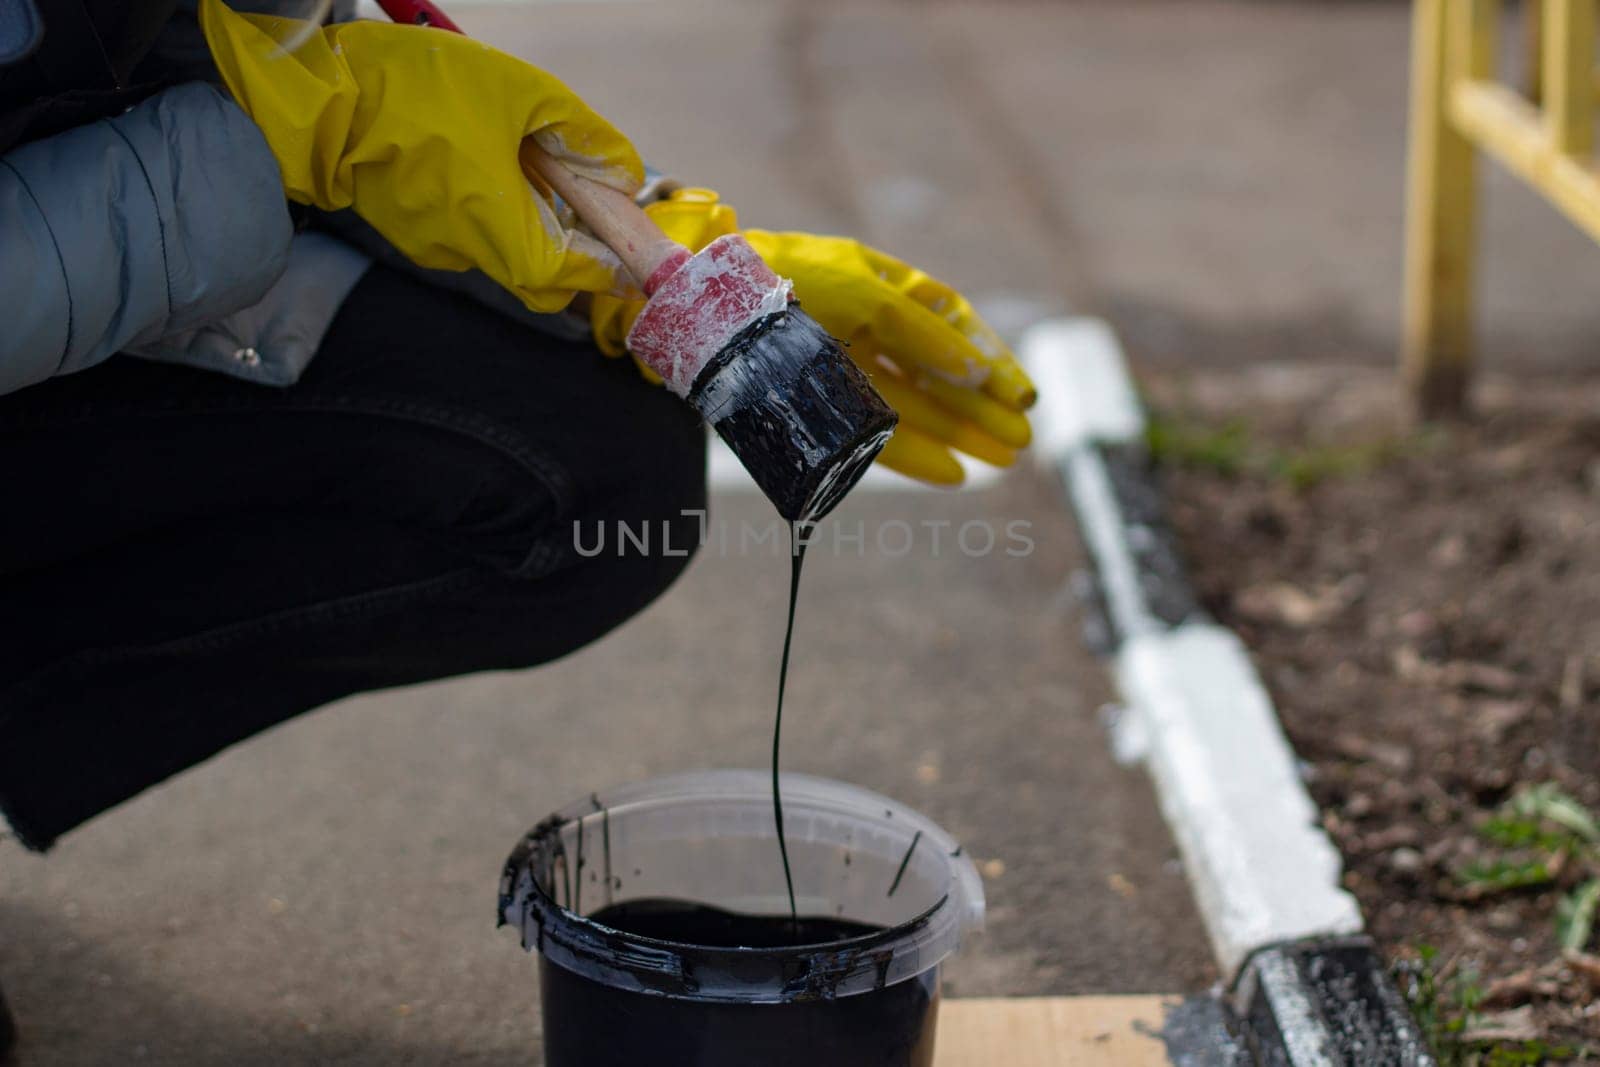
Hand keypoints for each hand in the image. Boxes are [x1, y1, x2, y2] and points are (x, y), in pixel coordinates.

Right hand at [200, 0, 643, 312]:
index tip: (630, 241)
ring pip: (509, 252)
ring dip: (534, 221)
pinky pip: (473, 234)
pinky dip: (495, 211)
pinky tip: (486, 163)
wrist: (321, 95)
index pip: (576, 277)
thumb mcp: (519, 91)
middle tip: (587, 201)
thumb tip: (625, 173)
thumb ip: (581, 133)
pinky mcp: (414, 233)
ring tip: (529, 164)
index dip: (611, 264)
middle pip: (545, 275)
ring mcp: (438, 248)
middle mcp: (472, 254)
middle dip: (576, 247)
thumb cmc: (419, 90)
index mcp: (503, 232)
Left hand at [591, 189, 1035, 484]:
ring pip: (914, 405)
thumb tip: (978, 371)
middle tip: (1022, 443)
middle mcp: (863, 324)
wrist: (702, 307)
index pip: (949, 319)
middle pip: (938, 370)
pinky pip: (875, 431)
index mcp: (877, 282)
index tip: (1023, 396)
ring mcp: (839, 365)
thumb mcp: (865, 294)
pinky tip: (951, 473)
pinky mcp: (813, 403)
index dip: (989, 356)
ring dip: (960, 434)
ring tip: (1001, 462)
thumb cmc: (784, 280)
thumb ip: (922, 331)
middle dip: (982, 407)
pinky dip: (914, 454)